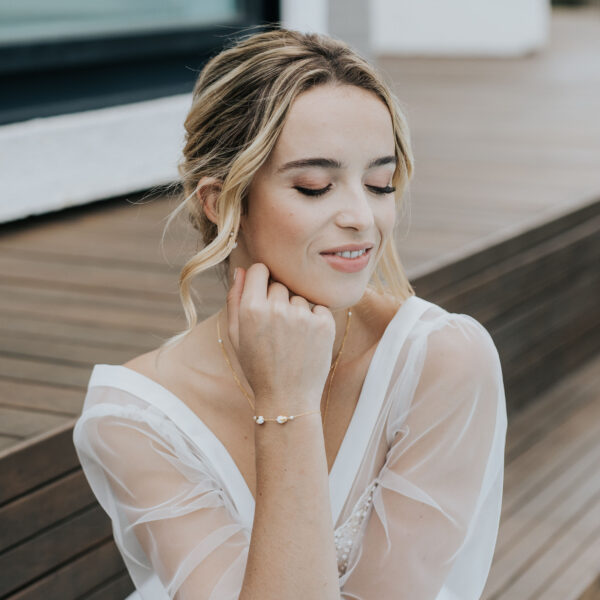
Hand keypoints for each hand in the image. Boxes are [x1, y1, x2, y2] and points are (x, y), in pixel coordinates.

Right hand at [226, 263, 334, 411]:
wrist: (287, 398)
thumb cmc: (258, 367)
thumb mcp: (237, 336)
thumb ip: (235, 300)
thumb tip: (240, 269)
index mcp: (251, 309)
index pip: (259, 269)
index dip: (260, 279)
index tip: (263, 293)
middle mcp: (277, 308)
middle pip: (280, 285)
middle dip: (278, 300)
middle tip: (276, 330)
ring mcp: (302, 316)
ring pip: (299, 298)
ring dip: (296, 312)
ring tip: (291, 340)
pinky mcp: (324, 324)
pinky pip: (318, 309)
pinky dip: (315, 321)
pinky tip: (306, 342)